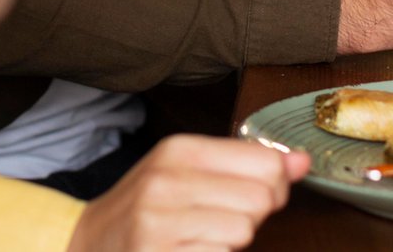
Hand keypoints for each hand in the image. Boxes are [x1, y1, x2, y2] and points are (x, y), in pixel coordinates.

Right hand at [65, 135, 306, 251]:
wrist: (90, 242)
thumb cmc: (148, 207)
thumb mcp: (188, 170)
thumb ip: (246, 164)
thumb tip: (302, 161)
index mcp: (179, 150)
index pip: (264, 162)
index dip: (275, 183)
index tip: (258, 192)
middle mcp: (166, 181)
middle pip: (260, 199)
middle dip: (252, 216)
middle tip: (222, 219)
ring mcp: (159, 223)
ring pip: (242, 231)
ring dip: (230, 242)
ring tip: (200, 236)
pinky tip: (189, 250)